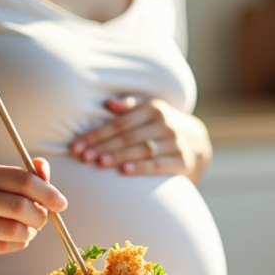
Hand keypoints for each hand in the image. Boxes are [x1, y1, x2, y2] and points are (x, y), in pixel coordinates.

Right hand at [0, 158, 67, 264]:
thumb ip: (24, 175)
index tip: (61, 204)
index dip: (48, 192)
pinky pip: (4, 247)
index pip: (23, 180)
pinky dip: (18, 244)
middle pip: (20, 207)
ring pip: (14, 230)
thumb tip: (44, 167)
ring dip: (29, 233)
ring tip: (26, 230)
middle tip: (42, 219)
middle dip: (40, 216)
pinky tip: (15, 239)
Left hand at [69, 96, 211, 180]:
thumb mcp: (150, 110)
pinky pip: (159, 164)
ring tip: (100, 163)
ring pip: (141, 150)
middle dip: (103, 147)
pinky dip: (142, 167)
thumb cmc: (161, 124)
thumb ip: (129, 106)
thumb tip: (109, 103)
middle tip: (83, 157)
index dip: (97, 134)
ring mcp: (175, 143)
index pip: (119, 122)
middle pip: (128, 137)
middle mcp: (165, 124)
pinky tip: (125, 170)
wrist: (196, 141)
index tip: (77, 145)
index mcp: (153, 109)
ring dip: (119, 156)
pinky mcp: (183, 161)